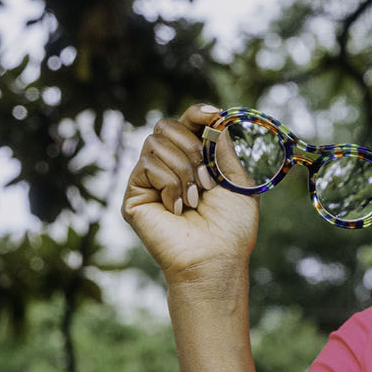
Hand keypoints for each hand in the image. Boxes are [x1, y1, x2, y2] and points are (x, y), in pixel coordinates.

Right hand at [121, 104, 259, 285]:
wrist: (215, 258)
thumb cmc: (231, 227)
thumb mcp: (236, 180)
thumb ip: (222, 147)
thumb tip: (213, 119)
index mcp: (194, 160)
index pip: (186, 123)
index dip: (196, 113)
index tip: (213, 114)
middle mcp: (168, 166)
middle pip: (166, 126)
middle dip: (192, 147)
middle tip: (208, 181)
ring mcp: (149, 180)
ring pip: (156, 144)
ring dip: (184, 170)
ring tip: (195, 200)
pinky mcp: (134, 194)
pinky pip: (147, 165)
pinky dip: (169, 184)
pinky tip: (177, 209)